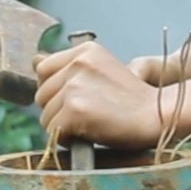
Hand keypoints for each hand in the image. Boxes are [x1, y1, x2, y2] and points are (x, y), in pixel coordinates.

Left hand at [34, 41, 166, 151]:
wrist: (157, 116)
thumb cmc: (132, 100)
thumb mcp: (100, 72)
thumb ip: (68, 68)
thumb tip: (33, 60)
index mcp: (85, 50)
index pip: (44, 70)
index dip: (57, 91)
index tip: (78, 100)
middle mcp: (77, 63)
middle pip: (41, 94)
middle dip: (58, 110)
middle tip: (88, 115)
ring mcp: (75, 85)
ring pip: (45, 115)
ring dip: (62, 126)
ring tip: (90, 124)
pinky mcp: (74, 109)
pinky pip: (53, 131)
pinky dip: (67, 139)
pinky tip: (88, 134)